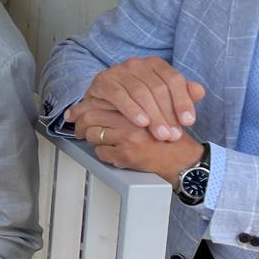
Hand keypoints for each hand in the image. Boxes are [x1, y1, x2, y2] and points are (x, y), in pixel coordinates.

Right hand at [69, 57, 205, 140]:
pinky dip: (131, 110)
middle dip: (167, 114)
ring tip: (160, 134)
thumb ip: (182, 95)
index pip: (174, 80)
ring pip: (141, 92)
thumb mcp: (162, 100)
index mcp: (155, 64)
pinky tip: (141, 123)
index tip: (189, 122)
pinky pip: (119, 95)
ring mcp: (119, 70)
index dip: (183, 101)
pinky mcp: (103, 81)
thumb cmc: (137, 103)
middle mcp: (137, 64)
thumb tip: (200, 91)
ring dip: (153, 115)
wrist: (104, 105)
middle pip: (158, 88)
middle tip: (173, 135)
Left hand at [75, 101, 203, 184]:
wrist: (183, 158)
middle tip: (80, 129)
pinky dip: (102, 153)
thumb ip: (132, 103)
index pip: (99, 102)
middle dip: (82, 125)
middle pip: (91, 117)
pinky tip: (110, 152)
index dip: (83, 108)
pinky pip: (101, 152)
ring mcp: (127, 137)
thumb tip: (97, 100)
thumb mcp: (153, 111)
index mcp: (136, 105)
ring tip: (96, 139)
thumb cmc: (168, 135)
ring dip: (92, 139)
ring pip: (94, 134)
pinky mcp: (126, 154)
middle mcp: (130, 119)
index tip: (76, 113)